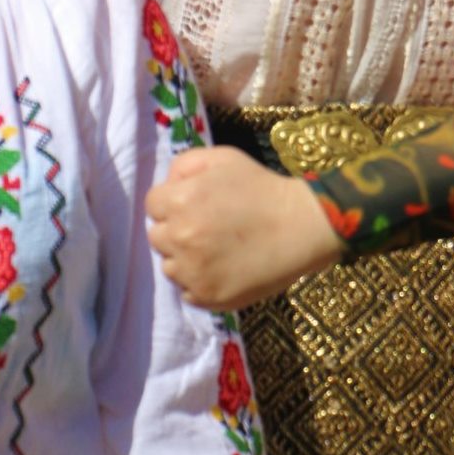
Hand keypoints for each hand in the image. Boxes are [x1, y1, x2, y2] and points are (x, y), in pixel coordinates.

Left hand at [146, 146, 341, 308]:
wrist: (300, 226)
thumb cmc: (261, 187)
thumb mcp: (223, 158)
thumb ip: (185, 164)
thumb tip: (166, 185)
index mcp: (179, 201)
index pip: (153, 205)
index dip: (173, 202)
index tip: (194, 205)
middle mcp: (180, 237)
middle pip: (157, 237)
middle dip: (175, 230)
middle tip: (206, 228)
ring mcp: (192, 271)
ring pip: (169, 267)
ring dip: (185, 259)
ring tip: (216, 250)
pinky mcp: (207, 296)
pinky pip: (187, 291)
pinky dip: (200, 282)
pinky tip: (223, 269)